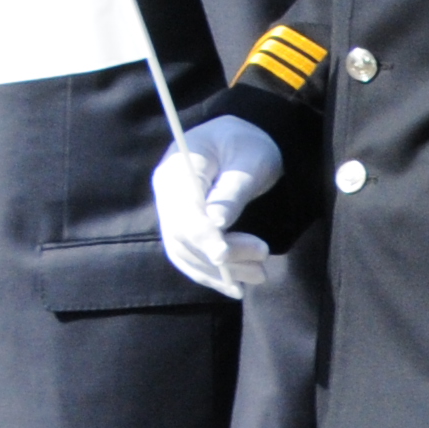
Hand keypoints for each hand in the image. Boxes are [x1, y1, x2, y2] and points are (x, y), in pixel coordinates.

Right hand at [153, 113, 287, 297]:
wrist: (242, 143)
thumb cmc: (248, 145)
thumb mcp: (250, 160)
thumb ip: (233, 190)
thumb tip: (216, 223)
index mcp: (178, 169)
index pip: (183, 210)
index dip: (201, 235)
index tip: (224, 255)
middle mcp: (167, 192)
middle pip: (182, 235)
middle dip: (221, 255)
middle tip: (262, 259)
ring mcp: (171, 211)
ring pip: (185, 251)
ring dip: (220, 271)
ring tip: (259, 274)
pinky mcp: (183, 227)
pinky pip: (190, 256)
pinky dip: (212, 274)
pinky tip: (237, 284)